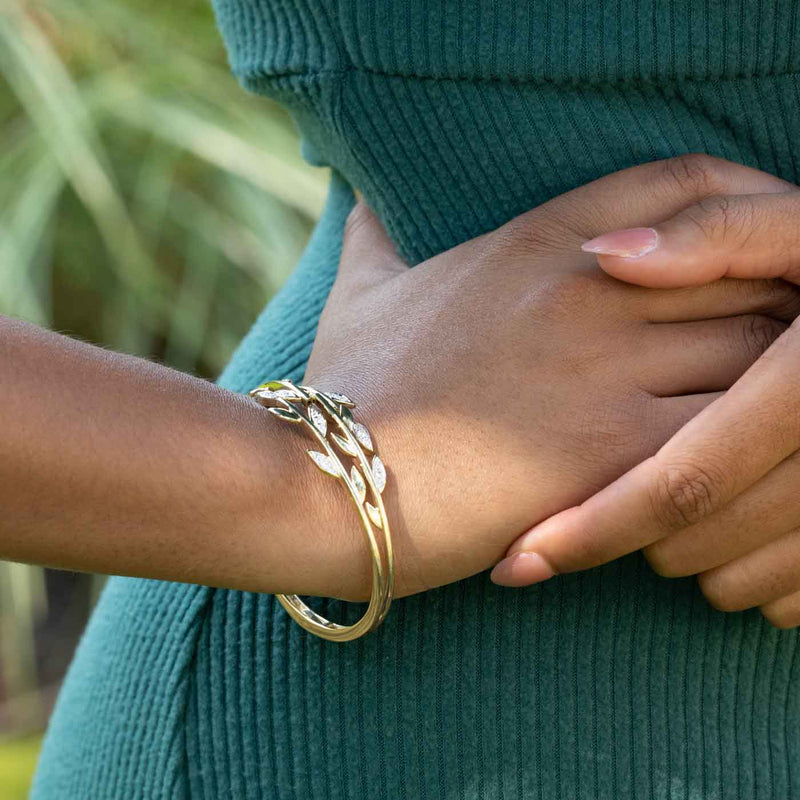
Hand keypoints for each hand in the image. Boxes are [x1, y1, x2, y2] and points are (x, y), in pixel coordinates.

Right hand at [302, 154, 799, 601]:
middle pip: (744, 269)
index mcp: (537, 242)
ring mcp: (605, 368)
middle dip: (769, 301)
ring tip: (757, 411)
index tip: (755, 247)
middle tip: (766, 344)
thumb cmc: (351, 387)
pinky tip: (732, 466)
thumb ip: (373, 234)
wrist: (332, 479)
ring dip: (768, 381)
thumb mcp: (360, 291)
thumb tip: (358, 197)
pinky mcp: (614, 451)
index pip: (686, 183)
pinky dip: (748, 447)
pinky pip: (728, 436)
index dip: (745, 206)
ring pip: (754, 353)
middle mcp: (586, 291)